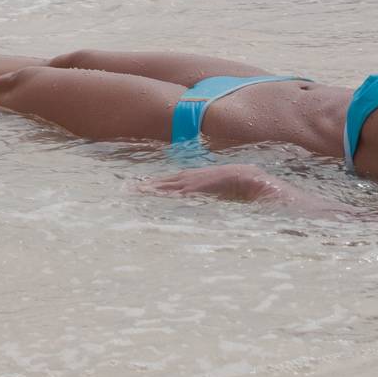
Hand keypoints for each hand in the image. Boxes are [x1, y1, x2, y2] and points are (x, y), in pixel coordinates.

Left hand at [139, 164, 279, 202]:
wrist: (250, 179)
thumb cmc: (241, 185)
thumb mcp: (225, 189)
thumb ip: (216, 193)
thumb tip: (216, 199)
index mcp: (197, 177)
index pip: (172, 180)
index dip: (158, 184)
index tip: (143, 187)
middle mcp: (191, 178)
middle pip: (164, 182)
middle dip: (147, 186)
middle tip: (127, 188)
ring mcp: (192, 183)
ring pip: (165, 186)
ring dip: (149, 189)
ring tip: (132, 191)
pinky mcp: (195, 190)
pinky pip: (174, 193)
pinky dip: (161, 194)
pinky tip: (150, 196)